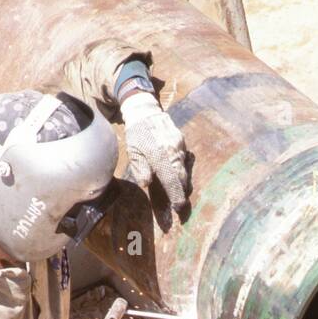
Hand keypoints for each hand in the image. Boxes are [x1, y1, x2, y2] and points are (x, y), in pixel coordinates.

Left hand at [120, 90, 188, 218]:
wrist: (145, 111)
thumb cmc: (136, 134)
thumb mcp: (133, 152)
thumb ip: (141, 169)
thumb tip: (147, 183)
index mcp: (159, 156)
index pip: (171, 181)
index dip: (176, 196)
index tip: (177, 207)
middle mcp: (173, 152)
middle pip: (181, 177)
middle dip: (182, 192)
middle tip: (180, 206)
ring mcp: (179, 146)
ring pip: (184, 169)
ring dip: (183, 183)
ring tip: (180, 193)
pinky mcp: (182, 142)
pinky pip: (184, 160)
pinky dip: (182, 170)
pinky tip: (178, 176)